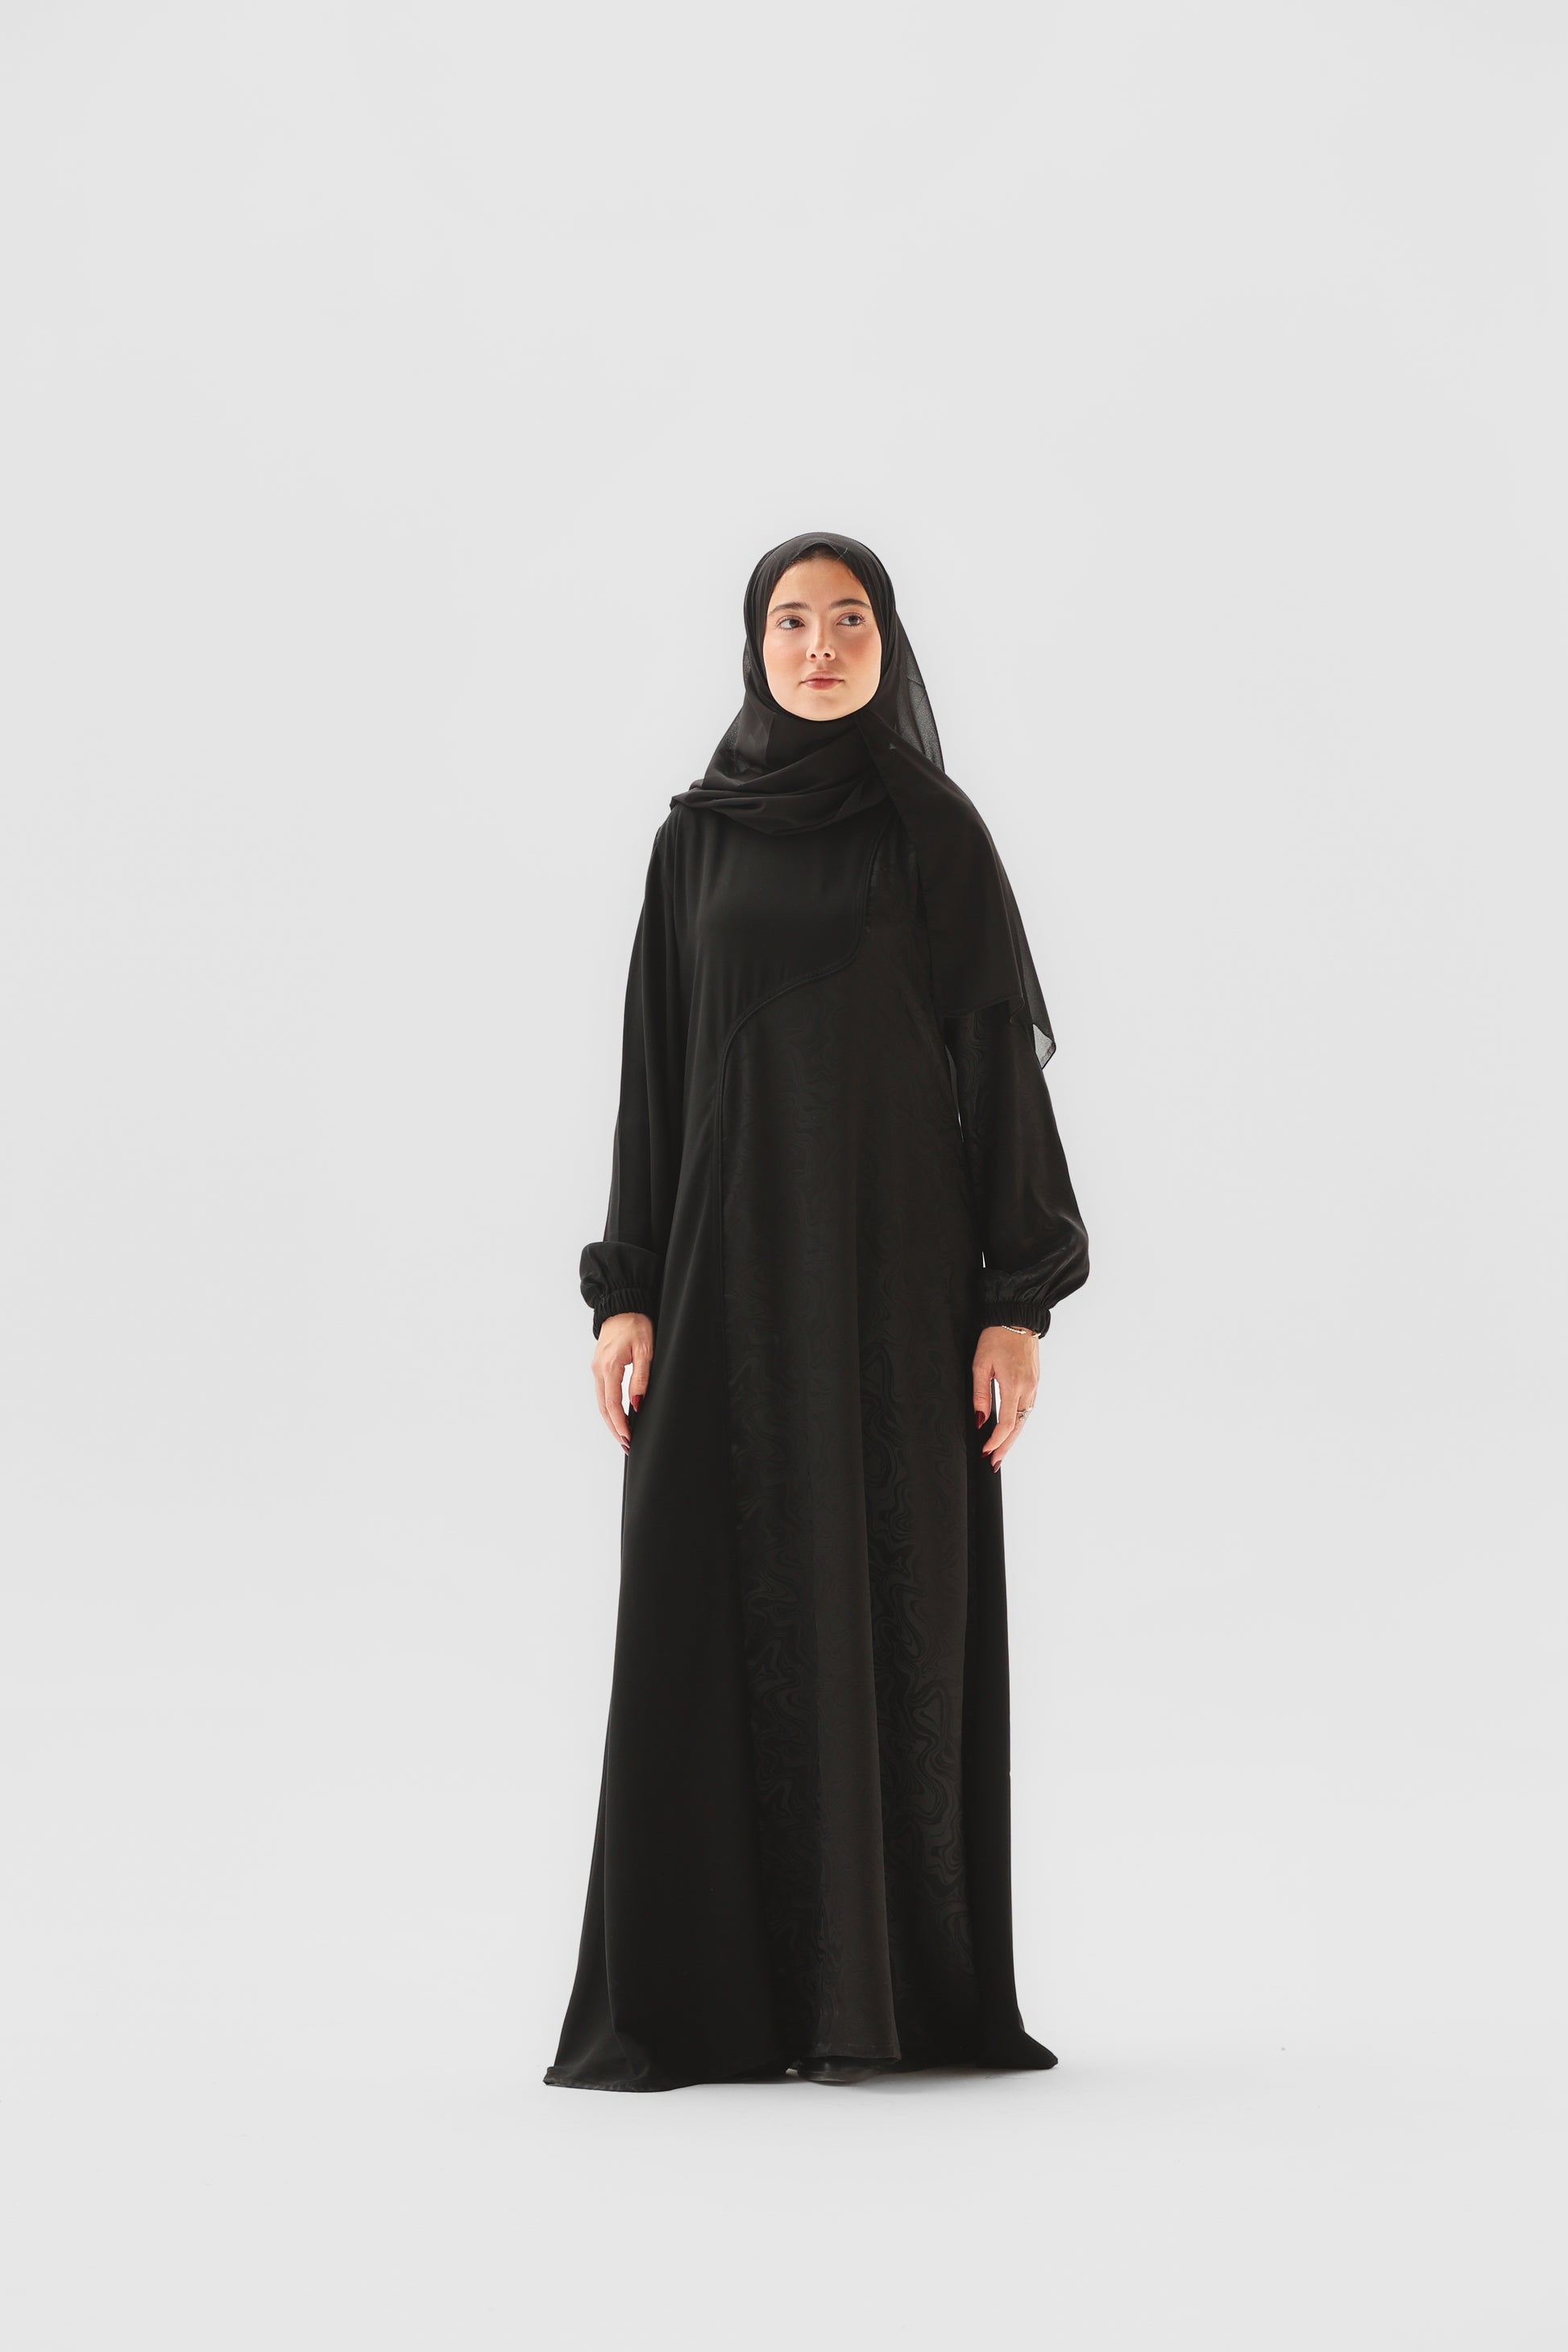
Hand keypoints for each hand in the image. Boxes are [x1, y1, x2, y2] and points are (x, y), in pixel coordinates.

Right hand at [593, 1312, 653, 1454]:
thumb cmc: (636, 1324)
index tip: (628, 1437)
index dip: (620, 1424)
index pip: (613, 1404)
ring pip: (601, 1402)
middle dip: (614, 1428)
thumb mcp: (645, 1350)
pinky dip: (609, 1408)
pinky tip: (617, 1416)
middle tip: (626, 1444)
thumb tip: (637, 1403)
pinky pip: (602, 1392)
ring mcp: (597, 1368)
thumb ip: (640, 1377)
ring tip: (623, 1435)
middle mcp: (598, 1370)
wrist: (622, 1306)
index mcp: (609, 1366)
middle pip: (604, 1407)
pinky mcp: (599, 1367)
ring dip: (611, 1420)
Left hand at [973, 1325, 1038, 1472]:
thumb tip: (980, 1419)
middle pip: (1019, 1426)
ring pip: (1025, 1419)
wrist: (1017, 1318)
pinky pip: (1028, 1408)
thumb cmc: (996, 1337)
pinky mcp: (1035, 1381)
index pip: (1007, 1423)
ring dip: (1013, 1436)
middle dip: (1006, 1447)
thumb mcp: (980, 1364)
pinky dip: (1019, 1422)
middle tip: (994, 1462)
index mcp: (1014, 1384)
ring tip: (1000, 1450)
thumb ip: (980, 1394)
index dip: (996, 1441)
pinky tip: (1010, 1429)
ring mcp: (1034, 1385)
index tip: (985, 1451)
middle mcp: (1028, 1388)